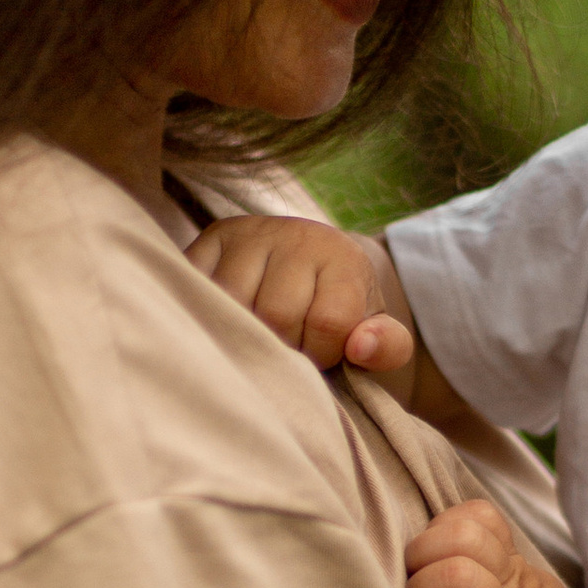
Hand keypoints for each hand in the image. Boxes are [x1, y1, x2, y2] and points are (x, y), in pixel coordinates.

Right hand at [184, 213, 413, 375]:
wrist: (310, 268)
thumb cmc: (341, 313)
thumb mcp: (376, 332)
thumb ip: (388, 346)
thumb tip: (360, 347)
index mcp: (342, 257)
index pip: (328, 322)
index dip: (321, 354)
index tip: (320, 355)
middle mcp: (295, 233)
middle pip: (276, 314)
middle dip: (281, 346)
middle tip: (286, 347)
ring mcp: (248, 232)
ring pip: (232, 302)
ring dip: (242, 332)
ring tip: (258, 334)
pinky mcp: (211, 239)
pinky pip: (198, 284)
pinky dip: (209, 312)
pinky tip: (227, 319)